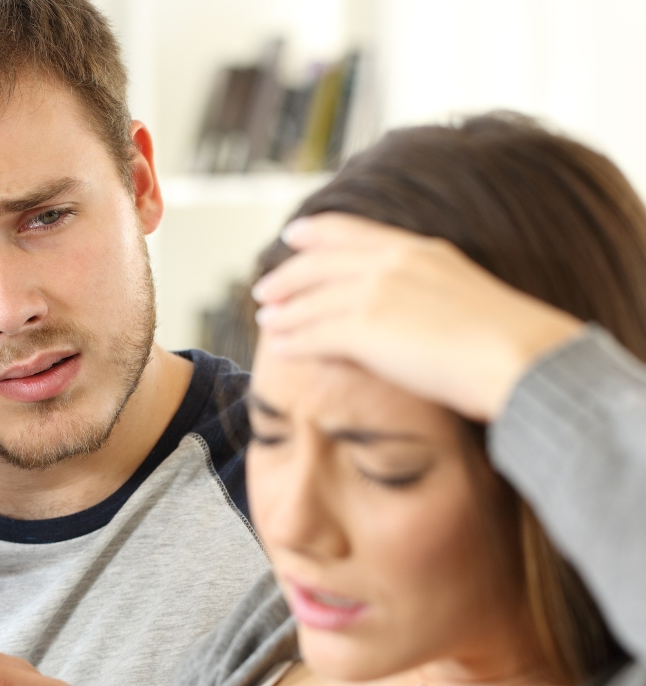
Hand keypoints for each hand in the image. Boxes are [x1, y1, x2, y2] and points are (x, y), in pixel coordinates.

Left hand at [252, 213, 583, 420]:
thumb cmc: (506, 342)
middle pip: (321, 264)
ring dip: (284, 311)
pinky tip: (279, 347)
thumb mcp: (463, 296)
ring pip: (312, 300)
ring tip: (265, 320)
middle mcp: (392, 264)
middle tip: (264, 288)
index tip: (294, 233)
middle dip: (289, 275)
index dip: (319, 231)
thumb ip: (430, 293)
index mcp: (420, 250)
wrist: (518, 358)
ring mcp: (376, 293)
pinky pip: (314, 334)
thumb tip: (414, 313)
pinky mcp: (365, 329)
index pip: (355, 232)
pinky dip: (292, 340)